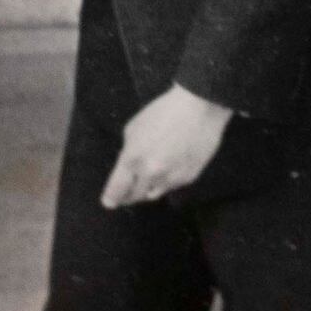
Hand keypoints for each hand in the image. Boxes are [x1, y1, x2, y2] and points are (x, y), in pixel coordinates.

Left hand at [100, 84, 234, 209]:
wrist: (200, 108)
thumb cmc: (163, 111)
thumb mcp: (134, 127)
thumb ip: (128, 152)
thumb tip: (129, 168)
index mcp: (132, 159)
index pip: (117, 190)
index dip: (112, 198)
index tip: (110, 202)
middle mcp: (150, 174)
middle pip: (135, 197)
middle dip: (129, 195)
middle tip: (128, 191)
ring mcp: (171, 179)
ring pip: (154, 194)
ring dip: (148, 189)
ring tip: (149, 178)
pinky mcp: (188, 178)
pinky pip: (172, 186)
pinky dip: (167, 181)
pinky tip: (171, 166)